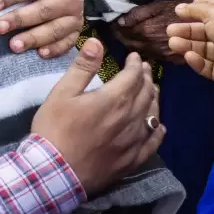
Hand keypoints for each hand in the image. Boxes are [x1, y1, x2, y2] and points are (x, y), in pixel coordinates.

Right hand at [31, 39, 163, 196]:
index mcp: (113, 99)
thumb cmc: (54, 128)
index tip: (134, 57)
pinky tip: (158, 126)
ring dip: (154, 99)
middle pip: (146, 94)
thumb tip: (96, 42)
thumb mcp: (61, 93)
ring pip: (152, 115)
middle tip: (145, 69)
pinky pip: (153, 142)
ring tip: (152, 90)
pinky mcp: (132, 160)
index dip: (136, 64)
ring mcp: (134, 141)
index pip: (133, 77)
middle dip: (146, 78)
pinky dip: (158, 130)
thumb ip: (82, 68)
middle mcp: (130, 118)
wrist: (56, 171)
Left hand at [113, 0, 187, 62]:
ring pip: (141, 52)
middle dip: (122, 38)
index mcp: (147, 31)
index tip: (112, 25)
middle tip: (117, 31)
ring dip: (133, 45)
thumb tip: (120, 21)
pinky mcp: (173, 60)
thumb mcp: (157, 5)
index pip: (124, 34)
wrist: (205, 18)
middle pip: (130, 46)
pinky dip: (146, 50)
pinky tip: (145, 43)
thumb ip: (137, 14)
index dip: (116, 29)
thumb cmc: (180, 8)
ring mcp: (164, 55)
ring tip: (129, 36)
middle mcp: (153, 46)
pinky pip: (154, 56)